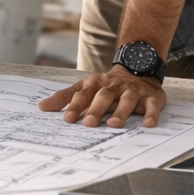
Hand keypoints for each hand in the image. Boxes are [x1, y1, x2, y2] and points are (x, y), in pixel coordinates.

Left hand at [38, 66, 165, 127]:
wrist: (138, 70)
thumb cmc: (107, 85)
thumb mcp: (85, 87)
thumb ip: (65, 97)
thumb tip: (41, 106)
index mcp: (96, 84)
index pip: (83, 94)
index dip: (75, 105)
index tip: (67, 118)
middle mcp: (114, 86)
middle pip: (104, 96)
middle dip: (96, 109)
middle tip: (89, 123)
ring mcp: (133, 91)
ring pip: (127, 100)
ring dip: (120, 112)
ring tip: (113, 125)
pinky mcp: (151, 97)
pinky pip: (152, 105)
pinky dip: (151, 114)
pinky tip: (148, 124)